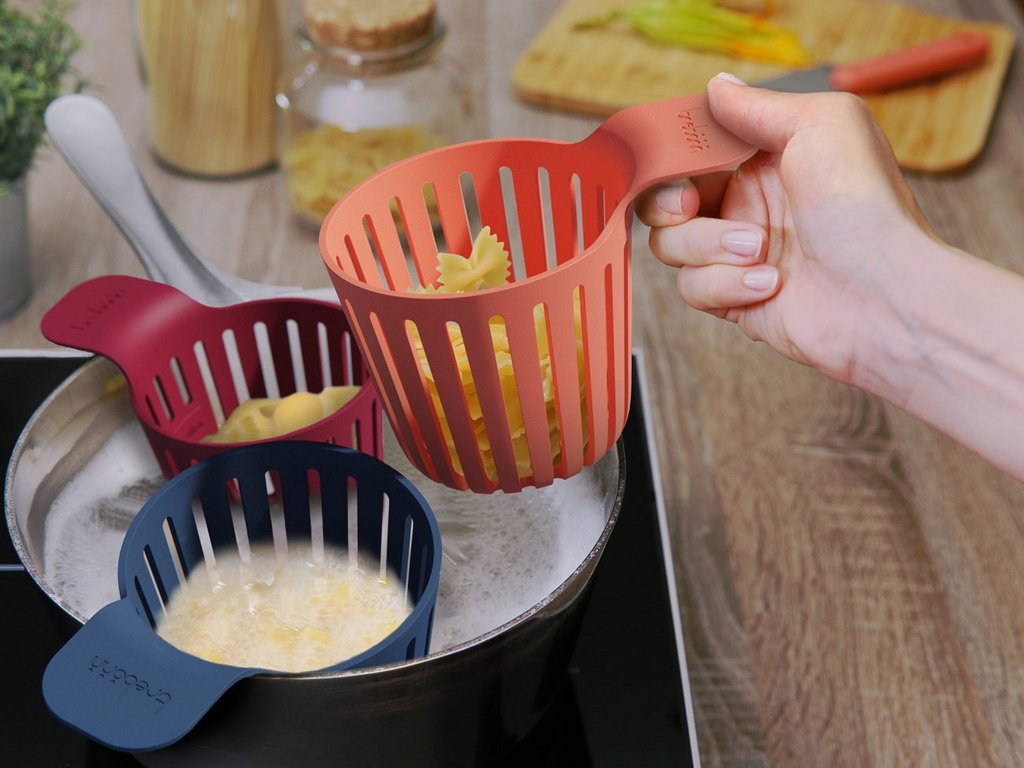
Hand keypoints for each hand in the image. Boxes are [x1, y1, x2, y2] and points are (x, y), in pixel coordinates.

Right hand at [636, 74, 933, 382]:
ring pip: (671, 245)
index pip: (692, 149)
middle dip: (667, 202)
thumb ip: (758, 106)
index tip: (662, 158)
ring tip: (761, 249)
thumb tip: (717, 88)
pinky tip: (771, 283)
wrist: (884, 295)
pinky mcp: (734, 298)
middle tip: (688, 206)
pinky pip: (692, 288)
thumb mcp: (821, 125)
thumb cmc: (865, 207)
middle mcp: (748, 205)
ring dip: (709, 245)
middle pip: (664, 199)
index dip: (669, 153)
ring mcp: (738, 254)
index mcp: (764, 160)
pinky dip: (726, 285)